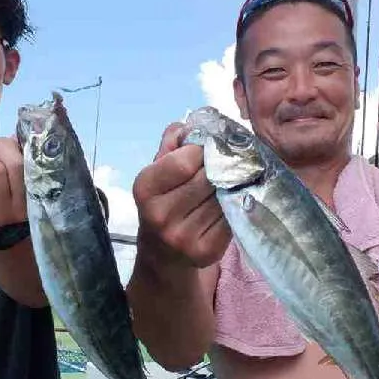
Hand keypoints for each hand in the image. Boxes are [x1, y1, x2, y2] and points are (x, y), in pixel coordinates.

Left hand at [0, 137, 27, 225]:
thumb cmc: (4, 181)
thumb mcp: (19, 167)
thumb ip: (23, 152)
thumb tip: (21, 133)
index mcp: (37, 197)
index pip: (32, 165)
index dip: (18, 149)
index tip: (10, 145)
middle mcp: (20, 211)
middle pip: (14, 165)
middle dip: (1, 150)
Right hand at [132, 122, 230, 267]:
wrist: (162, 256)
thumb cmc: (163, 203)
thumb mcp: (158, 172)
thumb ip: (173, 143)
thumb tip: (196, 122)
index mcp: (145, 188)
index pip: (185, 162)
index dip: (201, 152)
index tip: (205, 152)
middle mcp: (160, 215)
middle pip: (207, 179)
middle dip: (219, 169)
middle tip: (224, 166)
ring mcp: (183, 236)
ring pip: (222, 197)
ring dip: (230, 188)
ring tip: (226, 185)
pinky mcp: (205, 251)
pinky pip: (231, 218)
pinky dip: (233, 208)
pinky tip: (227, 206)